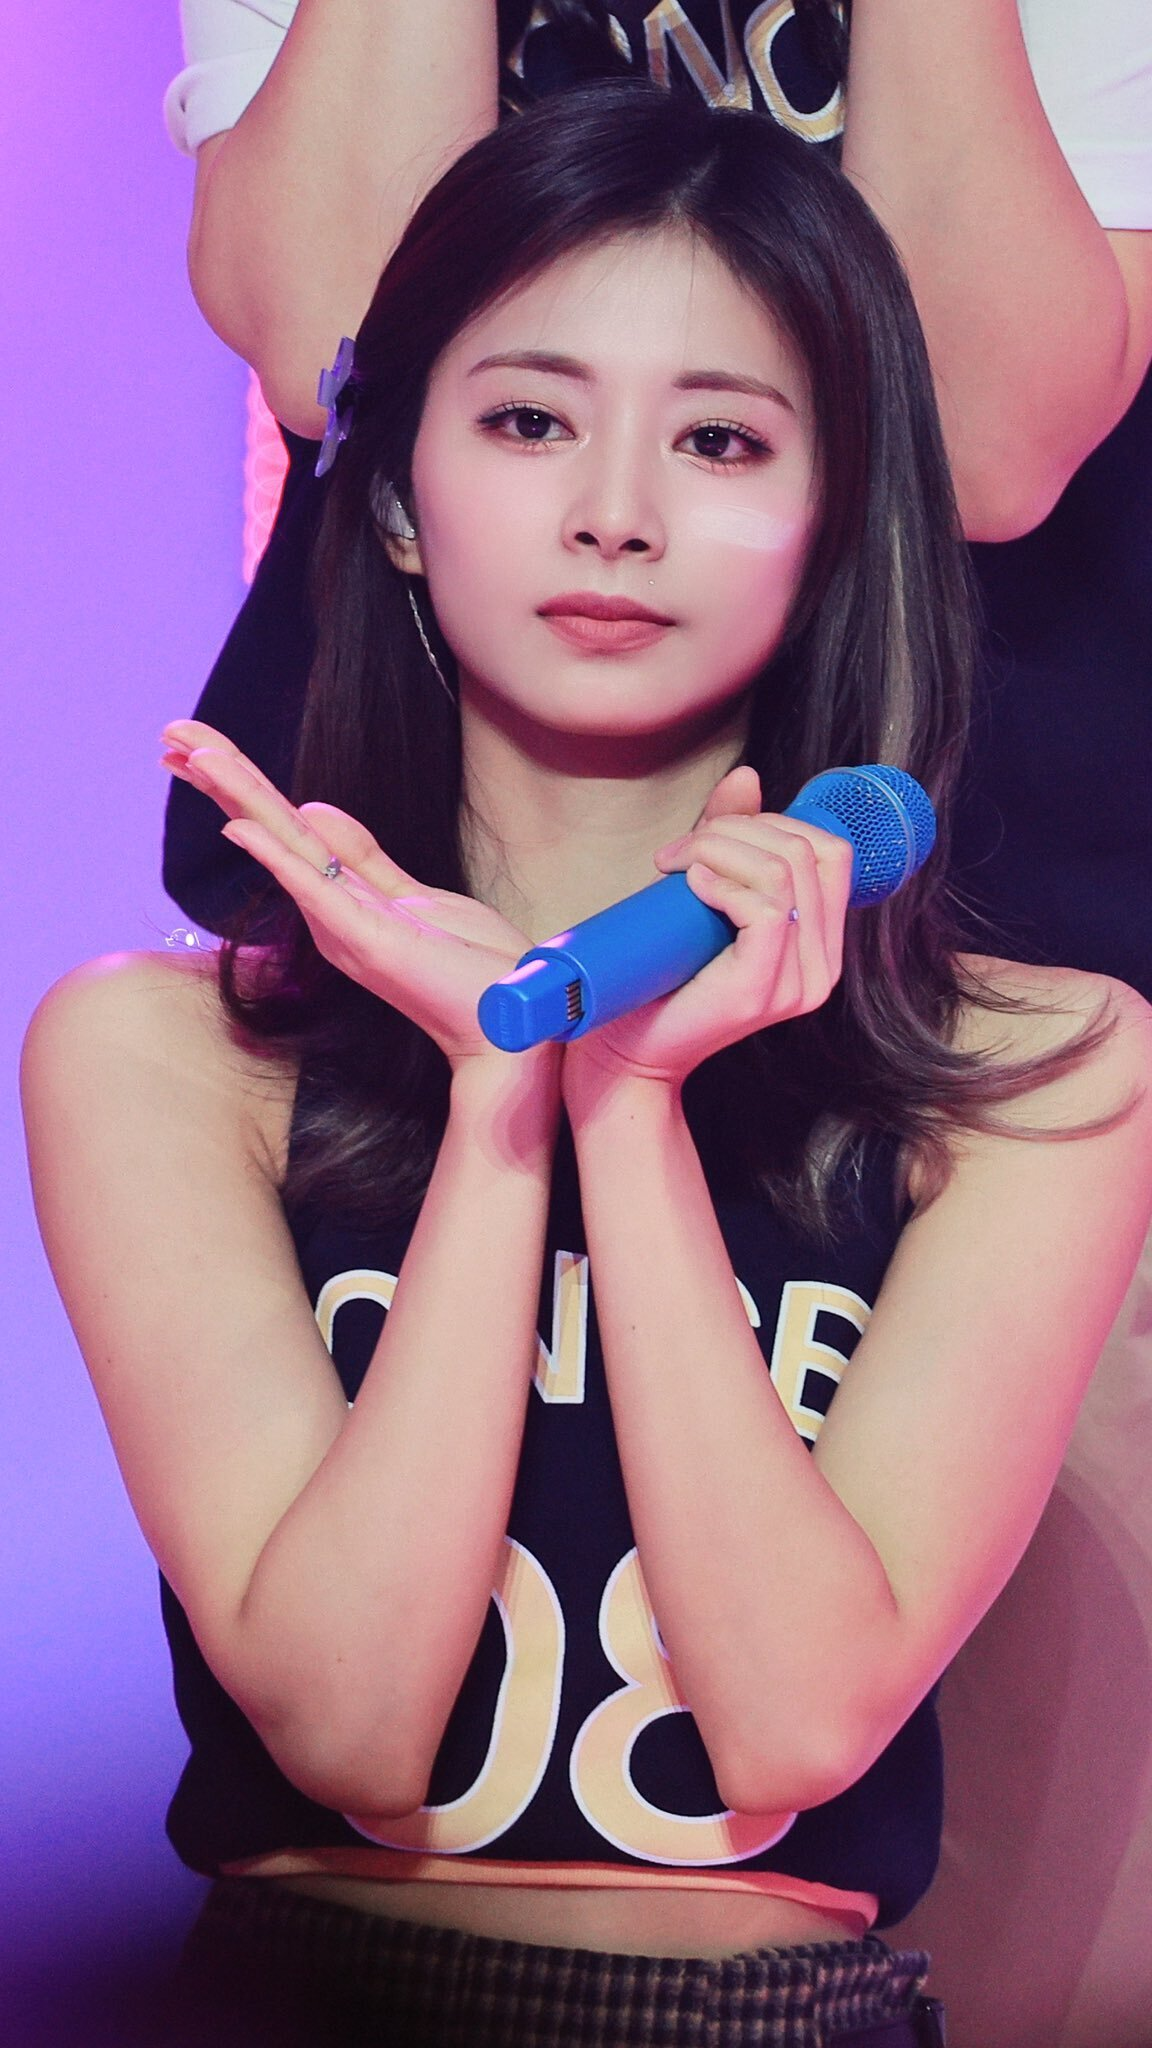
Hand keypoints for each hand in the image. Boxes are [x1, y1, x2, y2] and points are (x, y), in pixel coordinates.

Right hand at [162, 722, 537, 1070]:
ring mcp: (345, 928)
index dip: (240, 784)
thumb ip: (363, 858)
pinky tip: (239, 829)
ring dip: (237, 797)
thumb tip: (315, 809)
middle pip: (269, 829)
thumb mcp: (416, 898)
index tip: (196, 744)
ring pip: (283, 848)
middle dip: (221, 776)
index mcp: (341, 899)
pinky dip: (277, 859)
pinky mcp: (368, 942)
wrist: (512, 1023)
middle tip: (169, 730)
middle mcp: (331, 913)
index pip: (282, 828)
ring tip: (191, 753)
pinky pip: (315, 891)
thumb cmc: (472, 969)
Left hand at [562, 765, 852, 1092]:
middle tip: (678, 851)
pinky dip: (722, 882)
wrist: (625, 1054)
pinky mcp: (760, 991)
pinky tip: (688, 886)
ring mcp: (796, 984)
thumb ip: (731, 844)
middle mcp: (822, 968)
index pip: (833, 851)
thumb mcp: (703, 897)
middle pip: (807, 851)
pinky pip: (766, 910)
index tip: (712, 836)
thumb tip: (747, 776)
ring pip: (783, 872)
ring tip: (673, 864)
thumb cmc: (661, 978)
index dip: (774, 821)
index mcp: (820, 945)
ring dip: (719, 848)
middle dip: (736, 828)